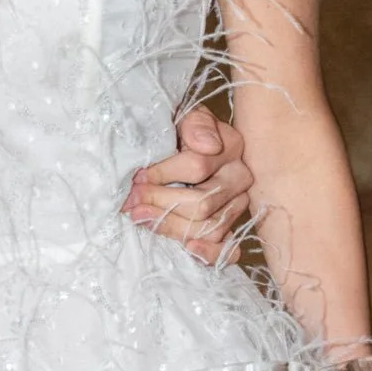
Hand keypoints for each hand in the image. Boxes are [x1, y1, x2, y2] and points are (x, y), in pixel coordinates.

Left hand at [126, 106, 253, 262]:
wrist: (182, 145)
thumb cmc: (180, 131)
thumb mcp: (184, 117)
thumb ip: (196, 124)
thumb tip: (207, 146)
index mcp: (231, 146)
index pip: (197, 167)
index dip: (163, 174)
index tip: (137, 177)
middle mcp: (239, 178)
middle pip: (202, 203)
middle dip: (161, 203)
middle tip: (132, 202)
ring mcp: (236, 206)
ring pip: (210, 227)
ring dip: (172, 227)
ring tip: (142, 219)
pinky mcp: (230, 228)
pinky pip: (229, 250)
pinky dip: (210, 254)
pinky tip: (188, 249)